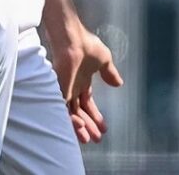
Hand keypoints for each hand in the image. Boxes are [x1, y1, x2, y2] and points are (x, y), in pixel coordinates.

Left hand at [46, 23, 122, 143]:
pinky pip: (62, 110)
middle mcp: (73, 88)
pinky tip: (80, 126)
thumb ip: (110, 73)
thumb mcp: (104, 60)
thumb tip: (119, 84)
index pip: (88, 104)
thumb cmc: (88, 46)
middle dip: (89, 127)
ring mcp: (65, 90)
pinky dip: (70, 120)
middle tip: (96, 139)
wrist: (74, 39)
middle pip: (80, 113)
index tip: (104, 128)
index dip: (95, 116)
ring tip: (87, 139)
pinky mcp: (59, 91)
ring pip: (71, 115)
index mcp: (83, 82)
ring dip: (80, 128)